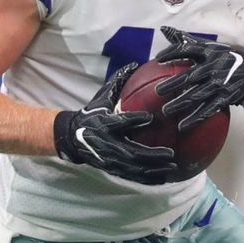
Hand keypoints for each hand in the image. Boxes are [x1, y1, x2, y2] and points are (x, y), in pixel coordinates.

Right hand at [53, 63, 178, 184]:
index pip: (120, 122)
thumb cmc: (91, 114)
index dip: (134, 120)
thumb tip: (135, 63)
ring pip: (134, 168)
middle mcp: (107, 143)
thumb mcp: (101, 97)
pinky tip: (162, 178)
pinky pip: (132, 176)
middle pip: (131, 152)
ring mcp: (109, 158)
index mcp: (104, 123)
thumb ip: (118, 82)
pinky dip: (147, 178)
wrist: (72, 137)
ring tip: (171, 169)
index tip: (150, 118)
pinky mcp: (111, 168)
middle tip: (171, 154)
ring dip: (153, 170)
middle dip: (151, 155)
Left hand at [153, 26, 243, 130]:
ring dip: (181, 103)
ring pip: (197, 95)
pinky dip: (195, 118)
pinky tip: (182, 125)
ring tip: (166, 110)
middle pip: (190, 76)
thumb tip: (165, 30)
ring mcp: (219, 84)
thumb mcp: (209, 46)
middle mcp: (213, 67)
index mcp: (209, 53)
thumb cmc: (226, 58)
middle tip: (158, 91)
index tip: (158, 59)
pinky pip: (208, 109)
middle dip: (174, 84)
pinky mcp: (224, 98)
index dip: (173, 53)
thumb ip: (186, 40)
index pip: (188, 50)